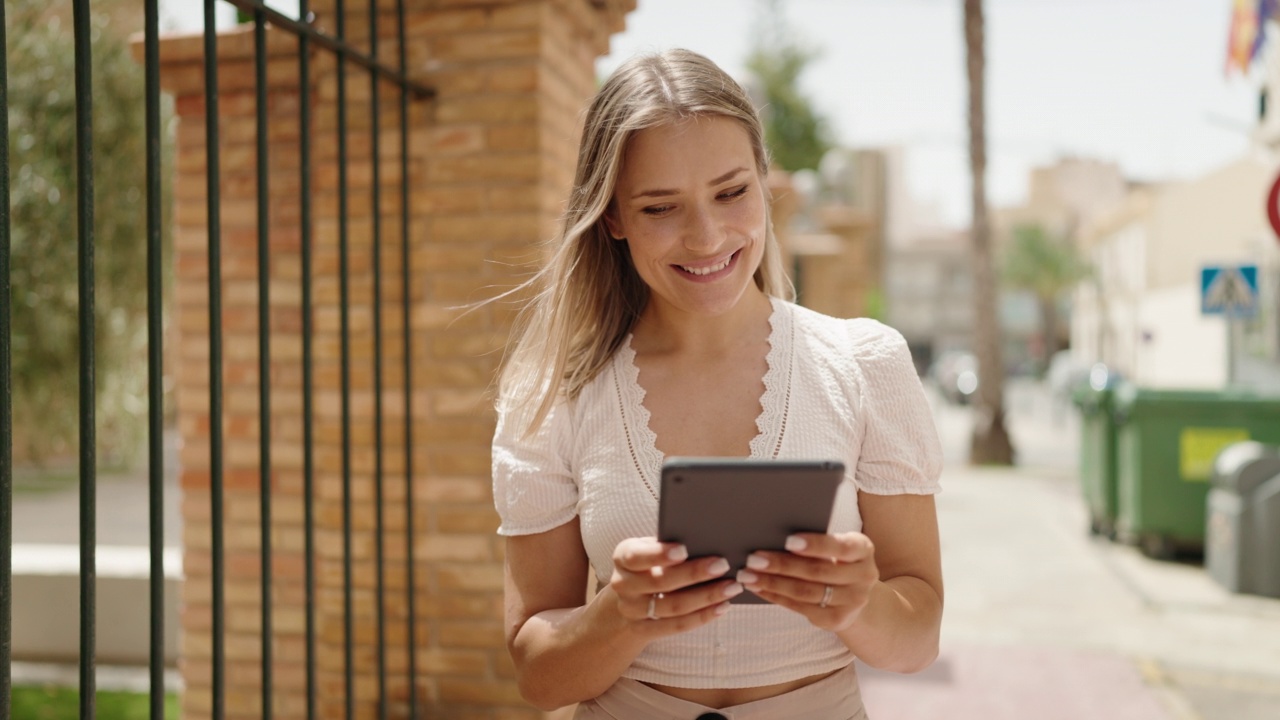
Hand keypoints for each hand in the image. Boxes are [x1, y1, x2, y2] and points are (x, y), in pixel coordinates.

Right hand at [609, 537, 742, 637]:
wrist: (630, 596)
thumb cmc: (650, 562)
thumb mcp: (651, 547)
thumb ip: (668, 544)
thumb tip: (707, 540)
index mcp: (623, 557)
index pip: (638, 556)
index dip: (660, 554)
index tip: (684, 549)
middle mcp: (623, 584)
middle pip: (661, 582)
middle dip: (694, 574)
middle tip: (723, 565)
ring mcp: (632, 610)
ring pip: (673, 606)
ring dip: (706, 597)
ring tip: (732, 587)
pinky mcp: (644, 629)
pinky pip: (676, 626)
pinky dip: (702, 616)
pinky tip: (722, 606)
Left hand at [735, 532, 877, 631]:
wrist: (856, 593)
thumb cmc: (836, 558)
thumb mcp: (836, 546)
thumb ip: (816, 541)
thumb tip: (772, 535)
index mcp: (863, 549)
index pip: (840, 547)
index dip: (814, 545)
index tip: (788, 541)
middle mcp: (863, 577)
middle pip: (817, 571)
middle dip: (782, 565)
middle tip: (753, 559)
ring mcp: (852, 602)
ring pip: (806, 592)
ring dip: (772, 583)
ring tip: (748, 575)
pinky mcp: (836, 620)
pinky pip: (800, 607)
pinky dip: (775, 596)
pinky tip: (758, 588)